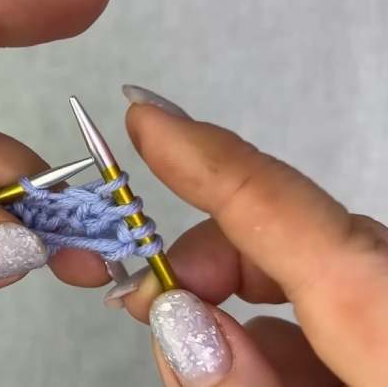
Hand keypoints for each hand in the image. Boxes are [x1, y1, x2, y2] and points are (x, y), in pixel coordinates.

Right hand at [120, 85, 386, 385]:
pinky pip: (333, 304)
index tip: (146, 118)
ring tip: (190, 344)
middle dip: (210, 254)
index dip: (212, 163)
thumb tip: (178, 322)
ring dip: (234, 297)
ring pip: (312, 268)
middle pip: (300, 232)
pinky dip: (276, 328)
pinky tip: (251, 366)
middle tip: (148, 300)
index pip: (293, 219)